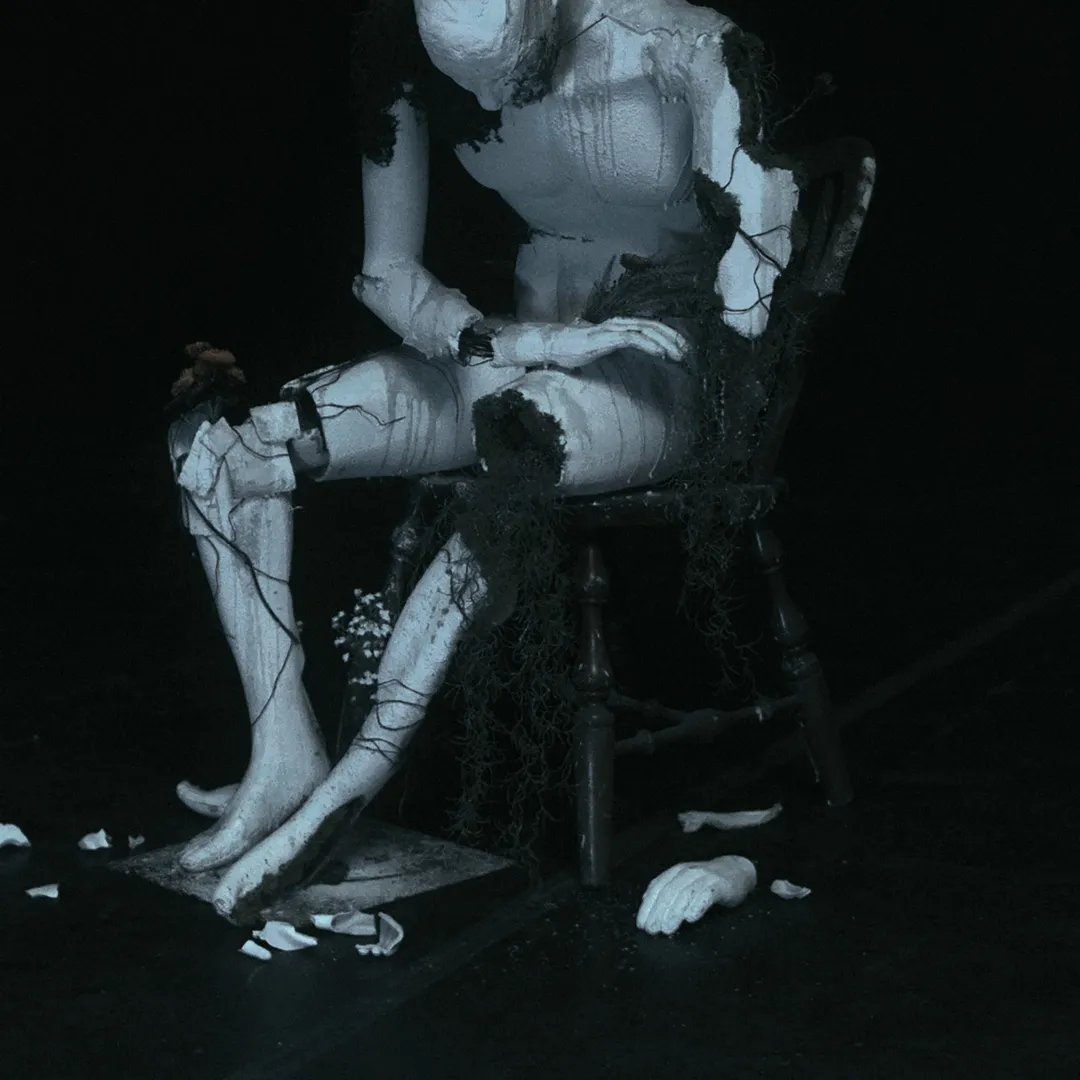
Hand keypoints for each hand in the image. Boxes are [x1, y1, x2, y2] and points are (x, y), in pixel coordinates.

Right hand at [491, 317, 690, 369]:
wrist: (555, 345)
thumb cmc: (576, 348)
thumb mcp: (603, 348)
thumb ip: (617, 346)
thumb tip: (628, 351)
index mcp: (621, 325)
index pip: (651, 326)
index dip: (669, 335)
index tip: (683, 349)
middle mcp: (620, 323)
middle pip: (654, 325)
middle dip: (674, 338)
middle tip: (689, 352)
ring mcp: (613, 328)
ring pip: (647, 330)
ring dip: (667, 342)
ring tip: (680, 355)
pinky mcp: (607, 337)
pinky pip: (634, 338)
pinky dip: (650, 345)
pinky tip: (662, 354)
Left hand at [636, 855, 756, 935]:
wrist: (736, 871)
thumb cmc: (707, 881)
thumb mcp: (684, 882)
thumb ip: (667, 890)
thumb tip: (645, 900)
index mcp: (676, 872)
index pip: (657, 888)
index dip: (648, 907)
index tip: (642, 924)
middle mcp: (687, 872)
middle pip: (669, 892)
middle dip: (658, 912)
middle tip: (653, 930)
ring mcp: (703, 876)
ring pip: (685, 894)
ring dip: (674, 913)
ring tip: (667, 929)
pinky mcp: (718, 884)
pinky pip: (706, 895)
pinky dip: (697, 906)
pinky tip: (690, 919)